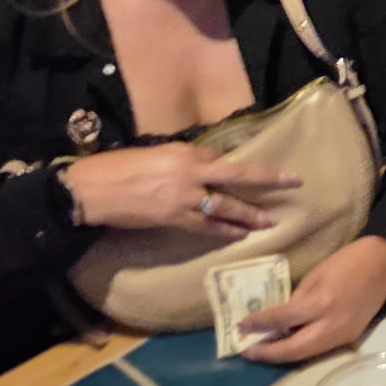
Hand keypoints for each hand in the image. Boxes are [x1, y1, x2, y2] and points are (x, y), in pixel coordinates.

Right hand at [61, 143, 300, 236]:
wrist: (92, 190)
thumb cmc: (118, 167)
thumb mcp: (154, 153)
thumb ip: (182, 159)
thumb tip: (203, 165)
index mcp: (184, 152)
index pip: (220, 158)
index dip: (240, 166)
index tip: (261, 171)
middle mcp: (190, 172)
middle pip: (238, 174)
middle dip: (268, 178)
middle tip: (293, 182)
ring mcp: (185, 198)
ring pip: (227, 206)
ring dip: (250, 214)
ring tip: (270, 220)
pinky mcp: (175, 219)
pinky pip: (207, 226)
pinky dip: (225, 230)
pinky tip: (240, 234)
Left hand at [238, 236, 385, 362]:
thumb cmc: (349, 260)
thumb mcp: (316, 274)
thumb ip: (298, 299)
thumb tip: (281, 318)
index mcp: (321, 303)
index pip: (282, 319)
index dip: (259, 324)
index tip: (241, 326)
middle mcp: (332, 325)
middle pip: (294, 350)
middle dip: (269, 353)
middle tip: (248, 351)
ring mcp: (344, 335)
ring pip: (307, 354)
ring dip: (284, 354)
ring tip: (265, 350)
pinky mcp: (351, 337)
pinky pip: (321, 348)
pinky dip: (302, 349)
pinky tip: (290, 344)